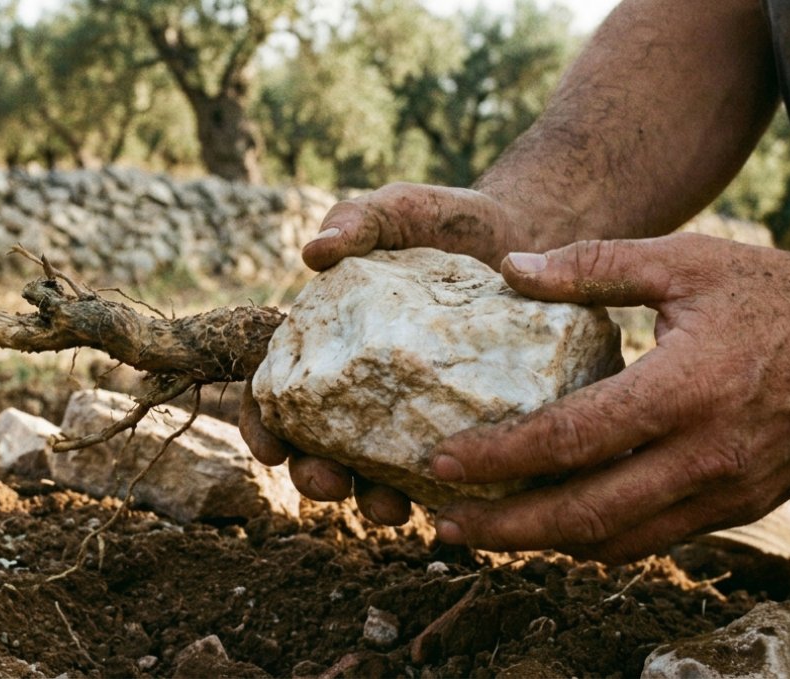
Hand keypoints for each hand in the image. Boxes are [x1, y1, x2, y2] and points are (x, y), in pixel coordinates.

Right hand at [242, 182, 530, 524]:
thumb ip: (357, 219)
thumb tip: (314, 251)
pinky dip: (446, 494)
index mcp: (327, 348)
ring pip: (380, 478)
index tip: (270, 449)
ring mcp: (413, 416)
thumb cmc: (446, 222)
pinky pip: (451, 472)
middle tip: (329, 484)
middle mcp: (362, 392)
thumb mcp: (399, 210)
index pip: (275, 396)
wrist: (528, 233)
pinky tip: (455, 500)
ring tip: (390, 508)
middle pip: (318, 452)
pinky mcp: (468, 426)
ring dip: (375, 503)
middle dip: (315, 479)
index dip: (261, 428)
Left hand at [430, 233, 789, 561]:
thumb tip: (513, 268)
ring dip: (547, 545)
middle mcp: (704, 457)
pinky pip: (657, 539)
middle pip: (584, 516)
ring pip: (620, 543)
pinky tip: (561, 527)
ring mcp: (727, 493)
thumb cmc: (779, 294)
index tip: (441, 463)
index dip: (497, 459)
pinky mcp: (743, 509)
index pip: (569, 440)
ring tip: (489, 533)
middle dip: (507, 528)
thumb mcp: (687, 259)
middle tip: (445, 527)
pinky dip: (601, 541)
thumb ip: (596, 264)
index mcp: (683, 391)